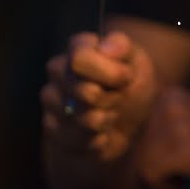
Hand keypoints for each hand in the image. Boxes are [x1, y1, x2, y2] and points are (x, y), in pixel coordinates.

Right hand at [40, 31, 157, 163]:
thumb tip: (107, 47)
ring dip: (108, 118)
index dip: (111, 72)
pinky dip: (101, 138)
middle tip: (118, 96)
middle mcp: (58, 71)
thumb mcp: (138, 61)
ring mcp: (52, 101)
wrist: (131, 119)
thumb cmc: (132, 84)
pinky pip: (83, 140)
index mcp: (78, 48)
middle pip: (87, 93)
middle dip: (114, 99)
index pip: (80, 59)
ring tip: (110, 112)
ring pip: (87, 119)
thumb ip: (123, 48)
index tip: (127, 75)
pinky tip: (102, 130)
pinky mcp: (52, 130)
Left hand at [136, 86, 189, 188]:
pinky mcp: (180, 152)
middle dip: (157, 160)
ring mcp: (176, 127)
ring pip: (143, 159)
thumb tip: (139, 126)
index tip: (172, 154)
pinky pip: (151, 173)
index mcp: (174, 94)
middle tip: (180, 168)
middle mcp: (172, 105)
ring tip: (182, 175)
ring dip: (160, 174)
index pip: (142, 125)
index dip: (155, 145)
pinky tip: (182, 183)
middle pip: (141, 142)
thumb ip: (171, 113)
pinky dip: (164, 185)